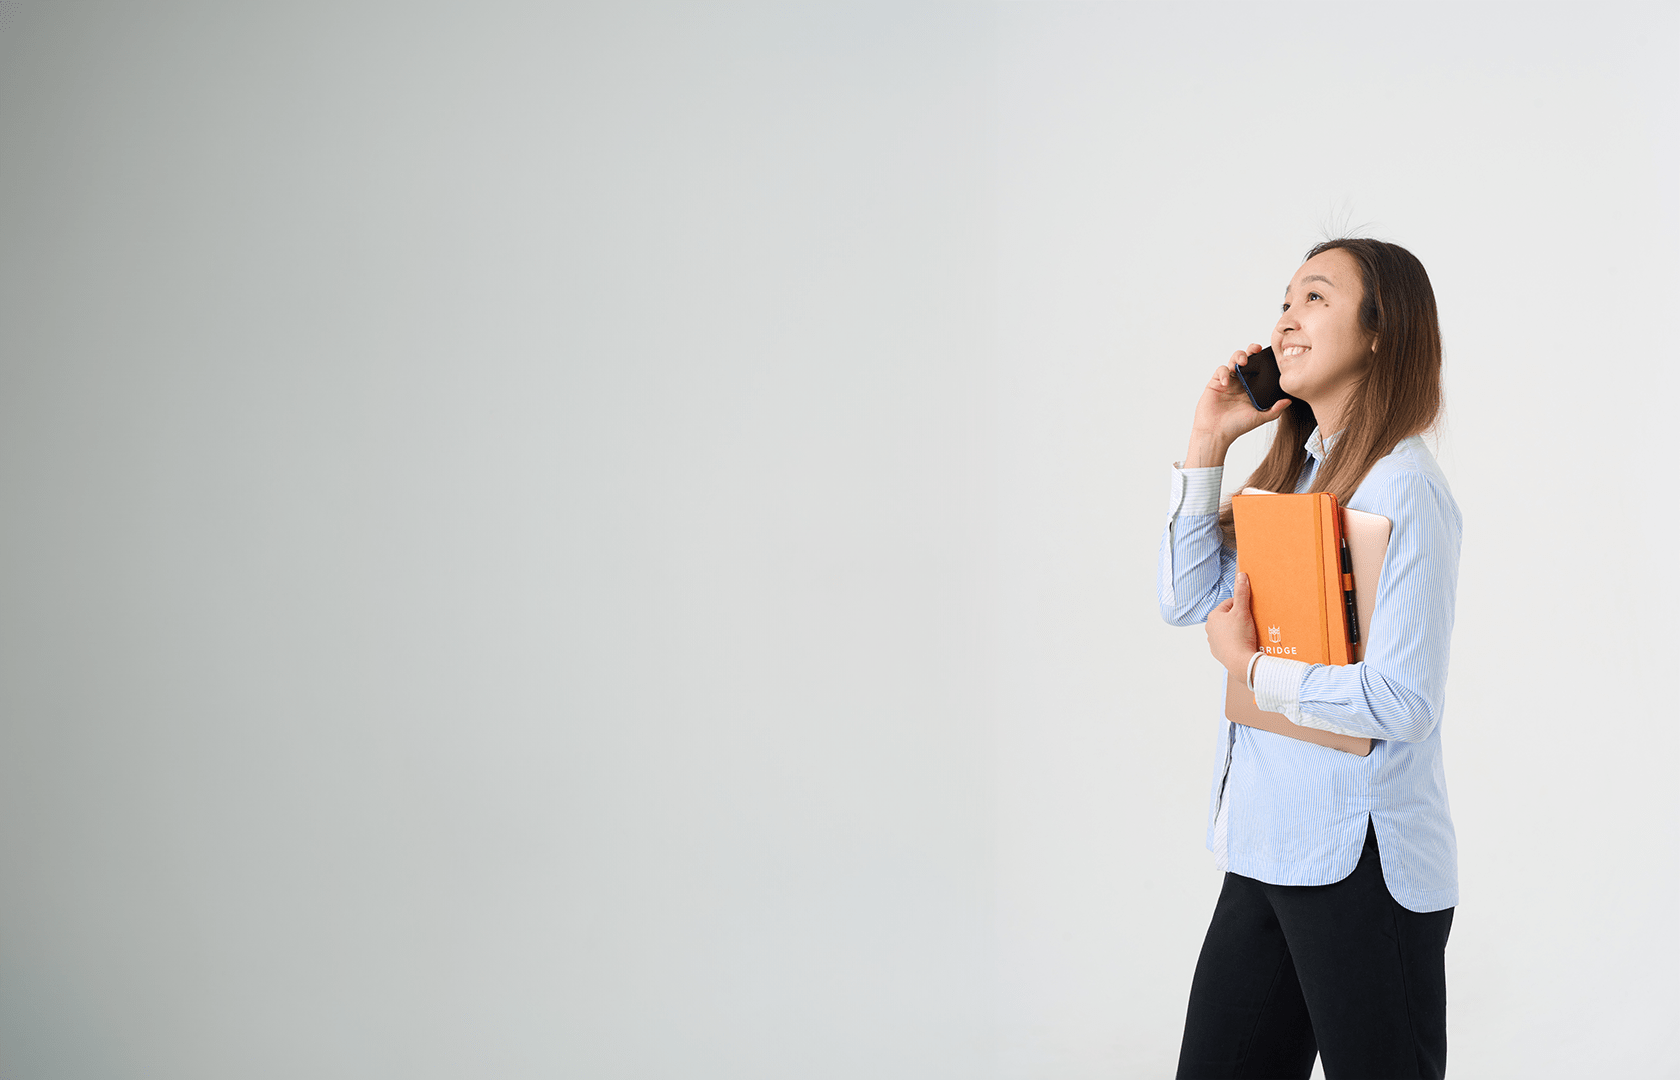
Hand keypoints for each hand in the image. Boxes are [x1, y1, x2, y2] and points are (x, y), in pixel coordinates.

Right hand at [1184, 346, 1292, 466]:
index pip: (1259, 368)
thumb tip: (1289, 400)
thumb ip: (1275, 410)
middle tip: (1255, 350)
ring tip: (1242, 362)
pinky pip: (1220, 370)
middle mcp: (1240, 382)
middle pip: (1247, 359)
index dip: (1263, 359)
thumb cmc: (1236, 427)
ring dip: (1238, 356)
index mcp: (1251, 388)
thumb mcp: (1259, 418)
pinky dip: (1224, 372)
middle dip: (1251, 351)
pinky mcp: (1215, 383)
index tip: (1270, 355)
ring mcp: (1228, 381)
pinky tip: (1227, 382)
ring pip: (1233, 360)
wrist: (1216, 433)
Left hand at [1207, 571, 1260, 678]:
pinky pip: (1229, 643)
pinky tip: (1244, 644)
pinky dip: (1236, 642)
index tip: (1250, 611)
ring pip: (1228, 631)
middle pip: (1228, 618)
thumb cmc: (1240, 636)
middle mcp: (1209, 629)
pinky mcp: (1219, 653)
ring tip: (1248, 634)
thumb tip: (1241, 575)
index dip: (1242, 606)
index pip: (1229, 604)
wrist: (1240, 662)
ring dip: (1237, 631)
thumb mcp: (1243, 611)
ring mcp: (1213, 642)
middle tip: (1251, 623)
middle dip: (1239, 619)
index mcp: (1213, 617)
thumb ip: (1242, 593)